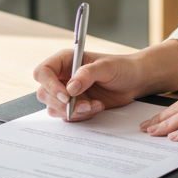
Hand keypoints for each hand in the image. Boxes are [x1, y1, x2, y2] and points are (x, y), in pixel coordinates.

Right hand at [33, 39, 177, 121]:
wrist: (135, 81)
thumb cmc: (122, 67)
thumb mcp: (106, 67)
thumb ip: (87, 74)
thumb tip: (70, 88)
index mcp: (65, 61)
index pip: (43, 72)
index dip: (49, 85)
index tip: (65, 95)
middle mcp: (63, 77)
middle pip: (44, 93)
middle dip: (62, 104)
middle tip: (83, 105)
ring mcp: (68, 93)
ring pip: (54, 108)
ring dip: (74, 111)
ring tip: (95, 105)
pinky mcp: (76, 105)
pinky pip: (68, 116)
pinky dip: (82, 116)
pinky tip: (98, 107)